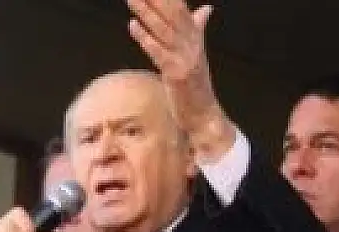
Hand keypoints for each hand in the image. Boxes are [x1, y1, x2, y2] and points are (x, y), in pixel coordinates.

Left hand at [125, 0, 234, 160]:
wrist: (204, 113)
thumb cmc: (195, 85)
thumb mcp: (195, 53)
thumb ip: (198, 28)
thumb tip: (206, 9)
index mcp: (194, 36)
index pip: (179, 8)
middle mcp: (192, 43)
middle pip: (171, 13)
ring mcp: (185, 58)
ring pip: (163, 30)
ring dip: (146, 12)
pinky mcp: (176, 73)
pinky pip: (158, 53)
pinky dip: (145, 38)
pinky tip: (132, 26)